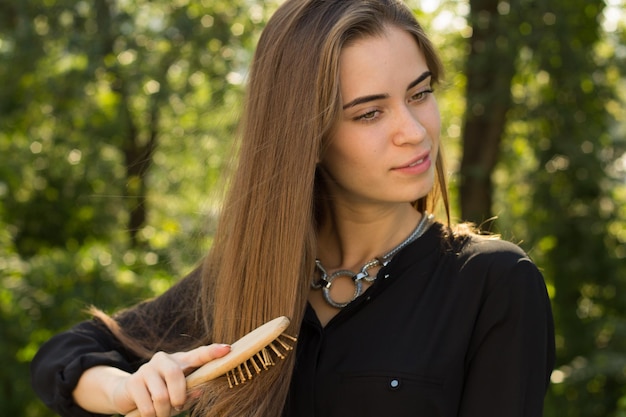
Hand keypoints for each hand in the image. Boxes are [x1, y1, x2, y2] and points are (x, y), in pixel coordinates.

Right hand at [113, 343, 230, 416]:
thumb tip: (200, 391)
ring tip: (162, 413)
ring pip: (161, 396)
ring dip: (164, 411)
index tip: (227, 349)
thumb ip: (191, 392)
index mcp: (180, 361)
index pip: (198, 354)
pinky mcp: (133, 381)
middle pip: (175, 374)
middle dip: (179, 397)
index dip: (212, 352)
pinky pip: (148, 405)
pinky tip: (151, 413)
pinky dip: (152, 416)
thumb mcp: (178, 394)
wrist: (128, 394)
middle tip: (178, 406)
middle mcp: (163, 359)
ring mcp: (147, 368)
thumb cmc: (161, 393)